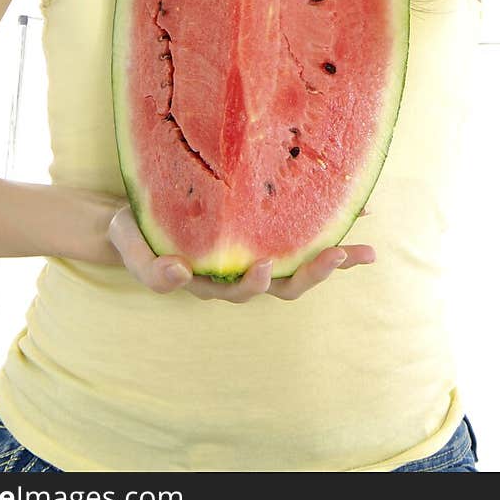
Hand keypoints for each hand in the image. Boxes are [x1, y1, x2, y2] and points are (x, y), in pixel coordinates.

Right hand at [107, 204, 374, 302]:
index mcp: (213, 281)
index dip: (256, 284)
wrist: (139, 217)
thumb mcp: (133, 250)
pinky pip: (303, 234)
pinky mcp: (267, 230)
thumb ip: (150, 270)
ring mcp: (256, 252)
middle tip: (338, 257)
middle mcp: (241, 272)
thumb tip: (179, 274)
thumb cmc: (136, 234)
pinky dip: (330, 225)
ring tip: (366, 251)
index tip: (262, 267)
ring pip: (302, 265)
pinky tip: (356, 209)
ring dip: (335, 259)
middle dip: (313, 273)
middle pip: (285, 285)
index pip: (242, 290)